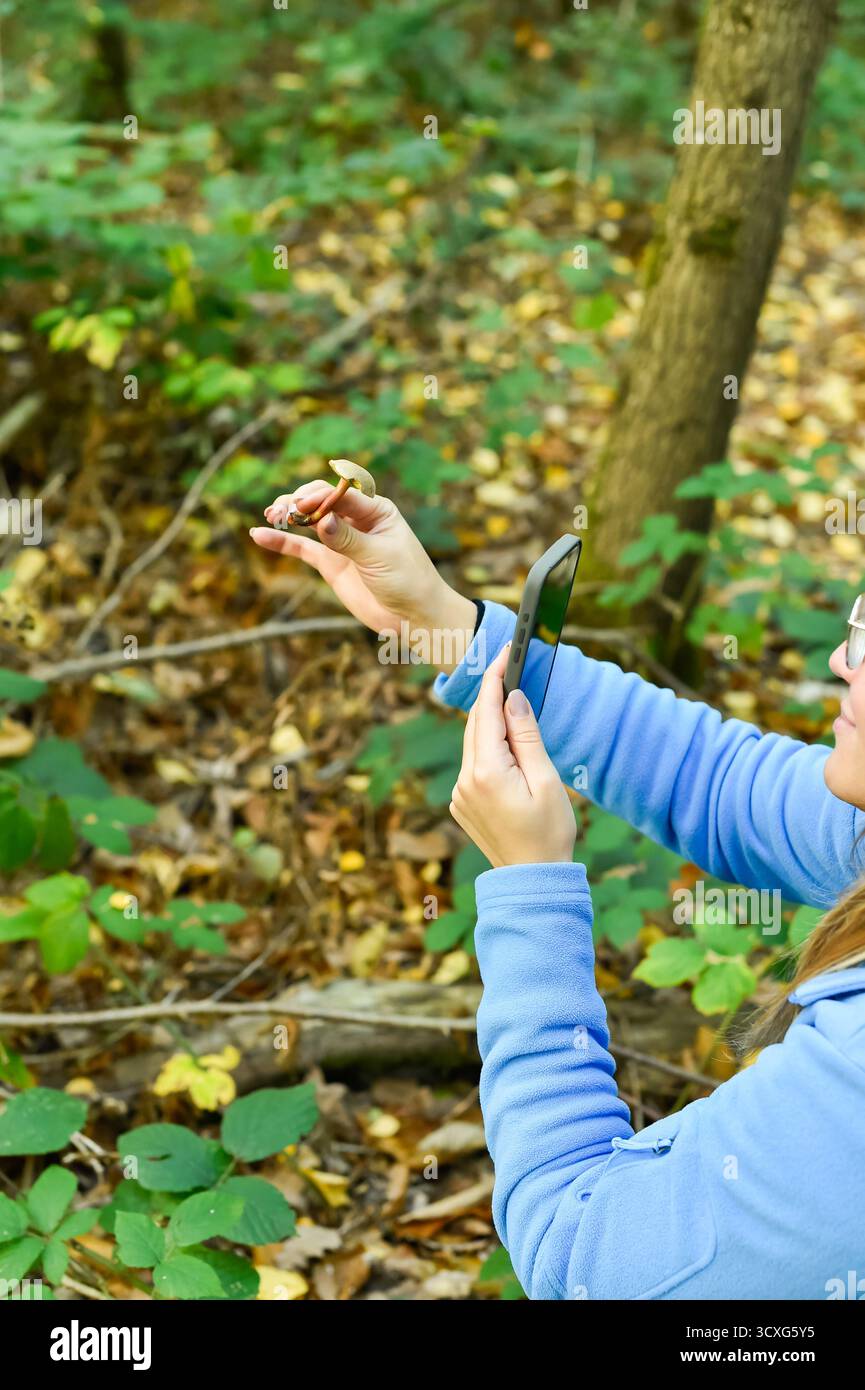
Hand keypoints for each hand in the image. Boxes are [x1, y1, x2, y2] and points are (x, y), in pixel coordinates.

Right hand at [249, 482, 475, 672]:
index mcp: (377, 510)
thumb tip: (322, 521)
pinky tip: (260, 535)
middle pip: (321, 501)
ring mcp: (341, 540)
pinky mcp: (331, 562)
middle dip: (300, 502)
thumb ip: (349, 540)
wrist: (414, 616)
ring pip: (309, 520)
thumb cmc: (408, 581)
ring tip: (270, 515)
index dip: (320, 496)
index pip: (342, 494)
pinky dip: (283, 541)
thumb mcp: (380, 558)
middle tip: (282, 511)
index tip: (302, 505)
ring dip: (288, 515)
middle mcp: (357, 520)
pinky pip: (302, 547)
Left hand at [450, 643, 576, 867]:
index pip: (487, 711)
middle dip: (493, 696)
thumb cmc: (549, 832)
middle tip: (511, 668)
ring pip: (473, 743)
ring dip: (491, 722)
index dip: (496, 678)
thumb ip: (526, 736)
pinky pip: (473, 763)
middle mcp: (464, 780)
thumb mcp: (546, 780)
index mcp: (486, 772)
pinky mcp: (461, 803)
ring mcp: (459, 793)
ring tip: (515, 706)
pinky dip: (488, 747)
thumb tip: (514, 698)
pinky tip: (508, 747)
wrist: (532, 880)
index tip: (505, 653)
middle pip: (476, 723)